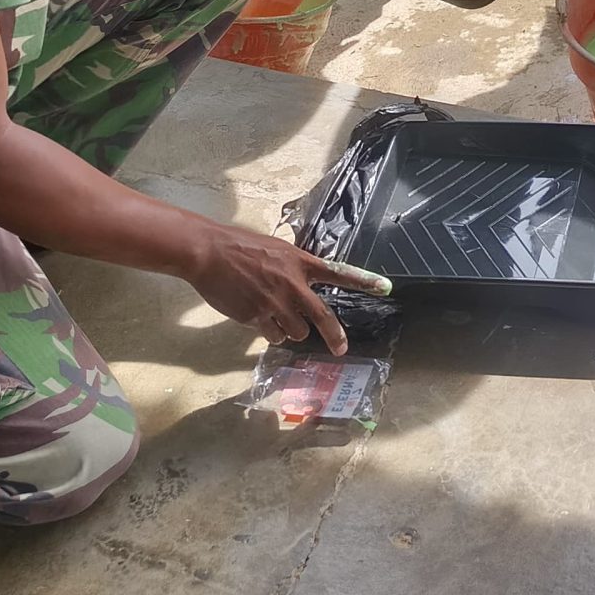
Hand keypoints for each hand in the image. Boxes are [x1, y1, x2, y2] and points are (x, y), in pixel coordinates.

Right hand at [179, 215, 390, 354]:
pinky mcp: (256, 316)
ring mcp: (275, 302)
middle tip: (341, 348)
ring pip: (296, 331)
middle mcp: (293, 284)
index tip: (385, 287)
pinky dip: (270, 332)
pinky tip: (258, 319)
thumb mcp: (275, 248)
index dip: (363, 281)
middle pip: (322, 316)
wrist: (210, 252)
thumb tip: (300, 283)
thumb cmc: (239, 246)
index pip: (338, 272)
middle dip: (334, 335)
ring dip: (290, 329)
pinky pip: (273, 335)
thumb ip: (292, 266)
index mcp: (300, 262)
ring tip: (275, 316)